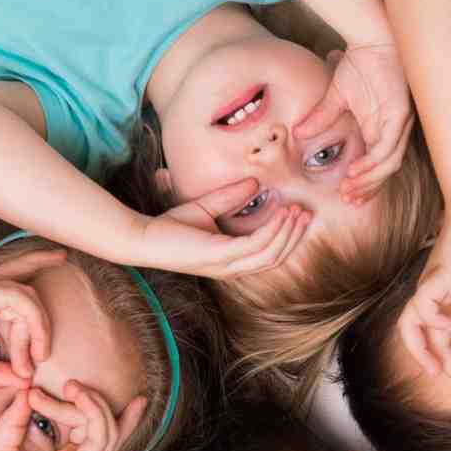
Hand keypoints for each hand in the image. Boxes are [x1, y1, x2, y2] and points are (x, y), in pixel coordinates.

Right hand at [0, 250, 66, 382]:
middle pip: (24, 285)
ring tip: (37, 357)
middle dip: (43, 318)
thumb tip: (22, 379)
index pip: (12, 281)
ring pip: (25, 295)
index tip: (45, 326)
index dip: (36, 284)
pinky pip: (17, 299)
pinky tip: (31, 350)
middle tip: (43, 355)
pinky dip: (31, 323)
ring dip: (38, 327)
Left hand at [0, 382, 145, 450]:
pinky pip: (100, 437)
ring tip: (73, 385)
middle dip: (91, 399)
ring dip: (94, 402)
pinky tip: (77, 396)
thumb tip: (25, 391)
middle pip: (107, 427)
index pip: (96, 430)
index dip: (82, 404)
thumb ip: (16, 419)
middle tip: (67, 384)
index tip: (34, 391)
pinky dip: (93, 412)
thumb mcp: (5, 447)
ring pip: (108, 429)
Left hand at [140, 178, 310, 278]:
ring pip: (269, 253)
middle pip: (274, 257)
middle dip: (294, 236)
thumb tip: (254, 183)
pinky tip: (281, 213)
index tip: (299, 214)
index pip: (266, 253)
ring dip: (288, 232)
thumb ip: (229, 198)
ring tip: (299, 211)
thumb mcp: (205, 207)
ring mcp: (225, 265)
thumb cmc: (168, 227)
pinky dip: (272, 230)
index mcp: (229, 260)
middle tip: (308, 214)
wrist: (142, 237)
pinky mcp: (218, 256)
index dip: (286, 237)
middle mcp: (230, 267)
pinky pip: (254, 245)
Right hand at [296, 45, 413, 202]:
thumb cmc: (359, 64)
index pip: (376, 165)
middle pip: (385, 170)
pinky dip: (373, 161)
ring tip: (349, 188)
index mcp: (380, 129)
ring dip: (370, 179)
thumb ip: (320, 118)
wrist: (372, 38)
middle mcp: (392, 131)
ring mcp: (399, 124)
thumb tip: (298, 134)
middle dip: (367, 189)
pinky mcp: (401, 114)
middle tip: (348, 200)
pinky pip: (388, 146)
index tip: (345, 197)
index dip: (364, 184)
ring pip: (389, 163)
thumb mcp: (335, 97)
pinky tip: (356, 170)